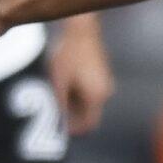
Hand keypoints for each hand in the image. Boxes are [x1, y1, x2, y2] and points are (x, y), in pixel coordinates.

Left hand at [47, 14, 113, 134]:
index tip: (60, 129)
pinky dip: (80, 95)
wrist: (82, 31)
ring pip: (90, 104)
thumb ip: (61, 105)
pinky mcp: (103, 75)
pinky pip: (92, 93)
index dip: (75, 130)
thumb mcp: (59, 82)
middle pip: (90, 115)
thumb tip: (59, 122)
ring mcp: (106, 83)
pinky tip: (66, 84)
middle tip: (55, 112)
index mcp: (96, 98)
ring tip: (58, 96)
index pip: (89, 125)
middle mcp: (105, 93)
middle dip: (73, 117)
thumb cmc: (69, 56)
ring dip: (76, 105)